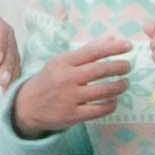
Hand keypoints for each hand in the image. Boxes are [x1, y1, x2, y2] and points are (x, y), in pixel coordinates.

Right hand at [13, 34, 136, 134]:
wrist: (26, 107)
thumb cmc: (49, 81)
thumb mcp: (62, 62)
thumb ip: (87, 51)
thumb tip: (112, 39)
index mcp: (63, 62)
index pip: (93, 52)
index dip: (113, 48)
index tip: (128, 46)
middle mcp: (66, 79)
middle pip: (101, 70)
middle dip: (120, 67)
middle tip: (127, 67)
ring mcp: (70, 98)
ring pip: (104, 91)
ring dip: (119, 86)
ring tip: (124, 83)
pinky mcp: (73, 115)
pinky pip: (100, 109)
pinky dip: (111, 104)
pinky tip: (113, 100)